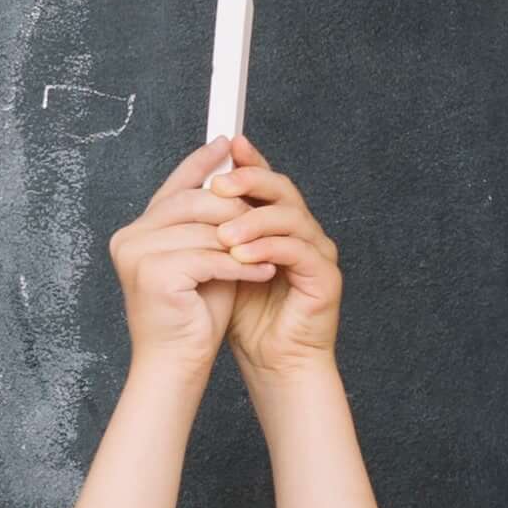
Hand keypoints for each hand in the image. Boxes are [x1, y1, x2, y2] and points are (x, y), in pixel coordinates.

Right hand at [107, 138, 274, 371]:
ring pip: (205, 229)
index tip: (230, 144)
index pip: (173, 187)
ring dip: (244, 240)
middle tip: (268, 214)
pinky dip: (241, 265)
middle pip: (192, 202)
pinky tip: (262, 270)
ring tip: (270, 250)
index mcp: (137, 231)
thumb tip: (235, 187)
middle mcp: (129, 238)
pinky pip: (210, 257)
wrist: (174, 362)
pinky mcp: (153, 274)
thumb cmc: (191, 315)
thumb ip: (210, 225)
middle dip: (234, 208)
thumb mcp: (204, 258)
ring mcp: (136, 255)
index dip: (202, 164)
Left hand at [209, 147, 344, 380]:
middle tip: (219, 186)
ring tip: (224, 233)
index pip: (265, 183)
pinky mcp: (325, 276)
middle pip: (283, 190)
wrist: (272, 361)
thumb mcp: (220, 265)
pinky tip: (243, 255)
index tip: (226, 145)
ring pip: (291, 217)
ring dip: (255, 220)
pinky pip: (298, 251)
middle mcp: (302, 232)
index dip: (249, 162)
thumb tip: (182, 197)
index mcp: (278, 225)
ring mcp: (317, 252)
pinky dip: (268, 249)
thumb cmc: (247, 317)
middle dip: (250, 182)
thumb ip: (212, 233)